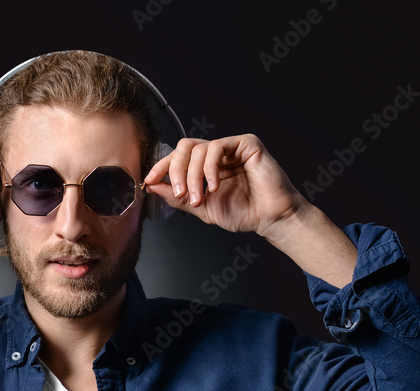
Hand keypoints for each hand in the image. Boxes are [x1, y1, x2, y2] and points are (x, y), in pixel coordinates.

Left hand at [143, 134, 306, 239]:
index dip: (161, 167)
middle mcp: (217, 154)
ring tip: (201, 197)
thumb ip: (178, 197)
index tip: (149, 180)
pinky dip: (210, 167)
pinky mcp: (246, 143)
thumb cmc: (244, 213)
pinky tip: (215, 185)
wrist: (270, 218)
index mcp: (206, 167)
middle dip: (175, 170)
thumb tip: (152, 186)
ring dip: (193, 176)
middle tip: (178, 192)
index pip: (178, 158)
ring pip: (198, 148)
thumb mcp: (202, 208)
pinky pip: (218, 146)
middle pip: (184, 148)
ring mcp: (231, 147)